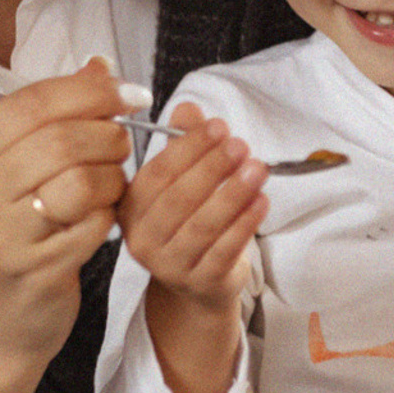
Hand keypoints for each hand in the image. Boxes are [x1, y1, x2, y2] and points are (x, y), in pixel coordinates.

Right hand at [0, 56, 139, 386]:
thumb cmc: (11, 237)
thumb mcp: (14, 173)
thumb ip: (53, 119)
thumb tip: (101, 65)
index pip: (30, 103)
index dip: (89, 91)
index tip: (130, 94)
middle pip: (60, 139)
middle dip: (108, 136)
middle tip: (121, 148)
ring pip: (81, 181)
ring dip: (114, 178)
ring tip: (112, 186)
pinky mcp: (33, 271)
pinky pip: (94, 225)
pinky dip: (110, 216)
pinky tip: (102, 220)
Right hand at [119, 104, 266, 304]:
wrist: (201, 281)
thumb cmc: (190, 222)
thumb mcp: (184, 181)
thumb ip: (184, 143)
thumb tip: (187, 109)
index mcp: (131, 208)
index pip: (157, 173)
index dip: (188, 148)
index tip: (218, 127)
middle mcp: (143, 239)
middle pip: (178, 200)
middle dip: (212, 168)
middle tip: (240, 145)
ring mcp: (170, 266)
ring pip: (202, 226)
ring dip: (233, 194)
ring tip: (258, 169)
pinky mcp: (201, 283)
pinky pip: (224, 250)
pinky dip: (245, 224)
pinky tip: (262, 201)